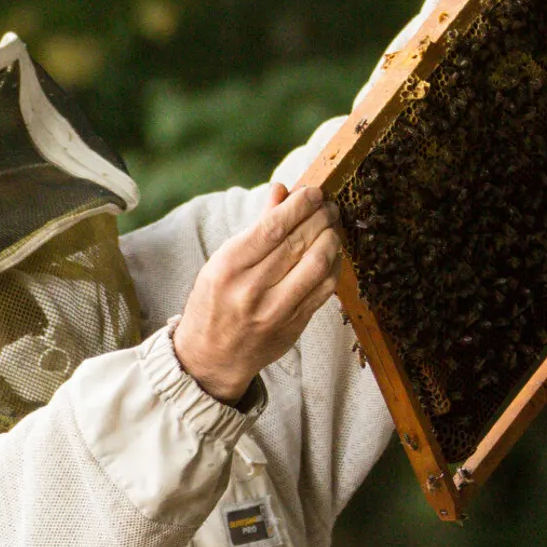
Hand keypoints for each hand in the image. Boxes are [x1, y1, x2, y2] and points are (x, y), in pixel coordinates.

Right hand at [172, 177, 340, 402]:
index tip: (313, 192)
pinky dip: (334, 265)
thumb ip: (257, 226)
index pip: (272, 228)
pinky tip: (333, 252)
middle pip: (298, 243)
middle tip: (329, 206)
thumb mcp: (223, 261)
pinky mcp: (294, 326)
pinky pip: (324, 289)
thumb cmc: (216, 301)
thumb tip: (282, 189)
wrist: (212, 356)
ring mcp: (275, 311)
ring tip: (333, 225)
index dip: (299, 206)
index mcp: (228, 267)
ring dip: (331, 239)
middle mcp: (251, 290)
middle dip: (320, 218)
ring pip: (317, 265)